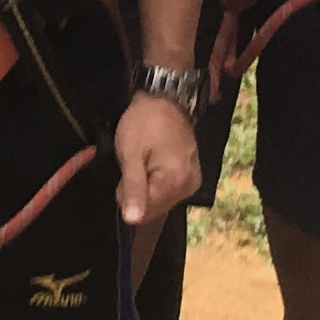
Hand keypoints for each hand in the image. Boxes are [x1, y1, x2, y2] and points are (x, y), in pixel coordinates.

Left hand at [113, 91, 200, 227]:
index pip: (144, 211)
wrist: (165, 98)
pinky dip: (157, 183)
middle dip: (139, 191)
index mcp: (175, 182)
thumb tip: (131, 221)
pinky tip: (154, 164)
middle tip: (136, 163)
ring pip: (160, 201)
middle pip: (154, 209)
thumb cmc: (144, 122)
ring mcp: (192, 182)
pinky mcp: (192, 177)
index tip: (127, 169)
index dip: (128, 194)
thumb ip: (132, 189)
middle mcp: (189, 187)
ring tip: (146, 160)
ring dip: (148, 187)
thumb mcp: (130, 154)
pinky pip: (169, 192)